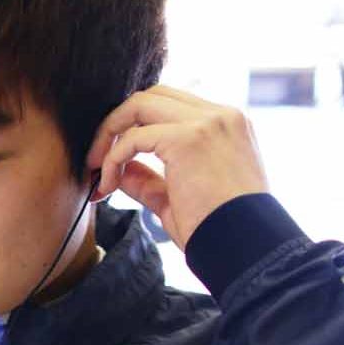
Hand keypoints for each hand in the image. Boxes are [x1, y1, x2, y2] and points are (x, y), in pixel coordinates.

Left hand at [86, 86, 270, 248]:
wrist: (248, 248)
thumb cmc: (221, 232)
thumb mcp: (181, 199)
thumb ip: (151, 180)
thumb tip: (120, 170)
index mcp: (228, 125)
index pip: (171, 105)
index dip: (137, 125)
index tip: (115, 159)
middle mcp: (221, 116)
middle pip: (152, 96)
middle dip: (116, 124)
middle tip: (96, 161)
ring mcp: (207, 123)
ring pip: (139, 105)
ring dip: (108, 135)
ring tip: (96, 171)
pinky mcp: (188, 139)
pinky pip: (133, 138)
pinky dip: (112, 159)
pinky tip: (107, 186)